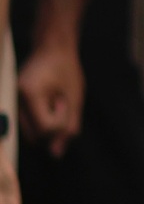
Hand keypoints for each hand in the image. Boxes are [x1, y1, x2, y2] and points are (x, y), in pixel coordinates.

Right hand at [19, 40, 85, 156]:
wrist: (51, 48)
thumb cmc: (66, 69)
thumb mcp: (75, 96)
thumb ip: (69, 126)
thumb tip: (56, 155)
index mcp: (29, 94)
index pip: (46, 128)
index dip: (61, 118)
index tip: (62, 99)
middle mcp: (13, 100)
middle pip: (36, 136)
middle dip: (53, 124)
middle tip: (58, 99)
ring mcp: (9, 104)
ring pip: (31, 134)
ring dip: (46, 123)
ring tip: (51, 100)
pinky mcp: (10, 107)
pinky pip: (27, 126)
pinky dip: (39, 120)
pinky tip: (43, 103)